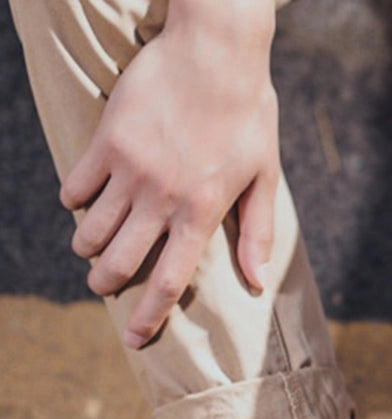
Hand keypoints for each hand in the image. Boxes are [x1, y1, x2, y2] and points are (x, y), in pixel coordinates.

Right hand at [60, 0, 279, 347]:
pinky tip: (81, 204)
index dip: (149, 317)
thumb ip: (256, 232)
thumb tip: (258, 283)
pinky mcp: (107, 140)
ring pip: (93, 228)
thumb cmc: (248, 116)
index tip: (134, 340)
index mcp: (201, 214)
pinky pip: (78, 183)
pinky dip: (75, 201)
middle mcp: (162, 199)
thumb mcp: (264, 177)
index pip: (169, 282)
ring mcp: (131, 170)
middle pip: (122, 262)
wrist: (215, 51)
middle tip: (100, 288)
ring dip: (88, 246)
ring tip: (90, 250)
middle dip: (106, 283)